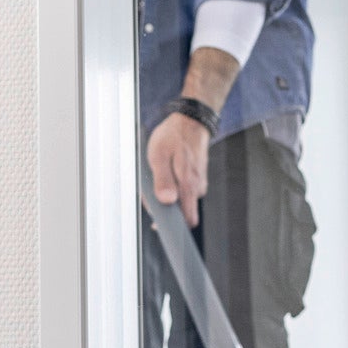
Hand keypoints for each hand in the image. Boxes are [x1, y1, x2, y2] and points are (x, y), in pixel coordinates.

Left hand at [148, 113, 211, 227]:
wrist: (191, 120)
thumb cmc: (173, 136)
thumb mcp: (160, 156)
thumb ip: (163, 181)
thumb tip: (167, 201)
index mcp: (188, 185)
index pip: (187, 220)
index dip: (174, 228)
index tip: (160, 226)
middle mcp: (196, 187)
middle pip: (180, 212)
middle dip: (163, 207)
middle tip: (150, 191)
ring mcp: (198, 183)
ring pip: (180, 200)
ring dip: (166, 195)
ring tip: (156, 176)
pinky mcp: (196, 178)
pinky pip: (182, 190)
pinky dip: (172, 186)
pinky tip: (164, 173)